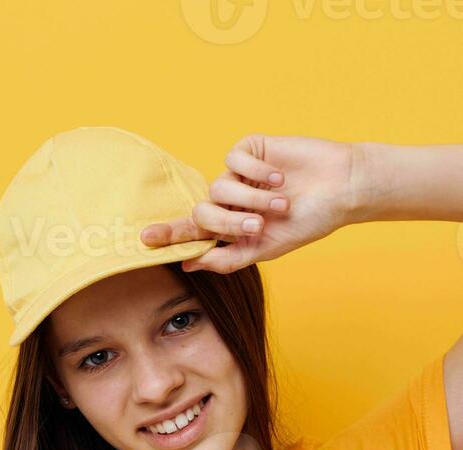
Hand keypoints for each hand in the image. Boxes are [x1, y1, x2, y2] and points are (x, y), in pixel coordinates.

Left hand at [140, 134, 363, 273]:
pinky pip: (234, 160)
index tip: (144, 242)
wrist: (341, 189)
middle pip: (203, 213)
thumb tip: (189, 264)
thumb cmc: (308, 222)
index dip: (169, 236)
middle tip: (256, 225)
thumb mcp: (267, 248)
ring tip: (281, 202)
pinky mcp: (250, 150)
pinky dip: (256, 172)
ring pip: (219, 187)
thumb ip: (228, 259)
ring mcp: (239, 175)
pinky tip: (279, 177)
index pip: (193, 233)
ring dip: (251, 199)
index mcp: (232, 228)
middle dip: (226, 221)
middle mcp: (230, 202)